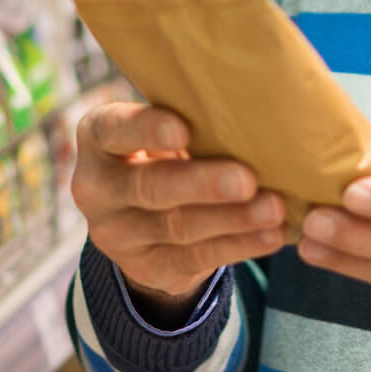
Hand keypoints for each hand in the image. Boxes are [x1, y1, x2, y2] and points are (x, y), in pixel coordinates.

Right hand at [70, 101, 287, 322]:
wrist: (144, 217)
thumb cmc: (167, 150)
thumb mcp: (164, 128)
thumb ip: (192, 116)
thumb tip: (255, 104)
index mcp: (98, 139)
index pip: (113, 130)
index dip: (146, 129)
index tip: (183, 128)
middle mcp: (97, 188)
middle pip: (150, 187)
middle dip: (202, 184)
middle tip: (246, 179)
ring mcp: (117, 234)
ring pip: (178, 227)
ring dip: (232, 219)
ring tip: (273, 208)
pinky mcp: (146, 267)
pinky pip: (196, 258)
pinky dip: (239, 245)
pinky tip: (271, 235)